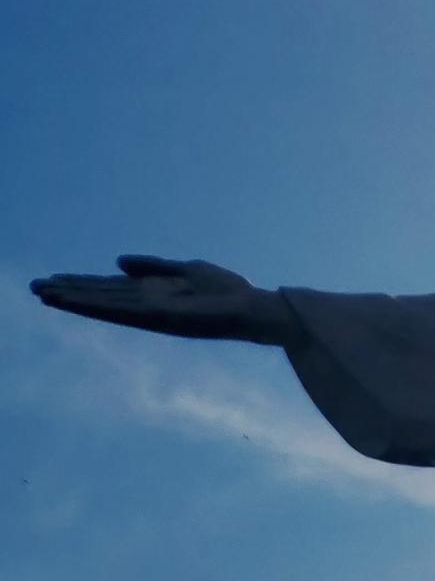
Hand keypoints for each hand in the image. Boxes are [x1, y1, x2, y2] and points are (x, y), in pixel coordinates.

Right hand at [28, 255, 298, 344]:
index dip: (83, 284)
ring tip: (44, 293)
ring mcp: (153, 313)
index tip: (54, 280)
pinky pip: (124, 310)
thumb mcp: (188, 270)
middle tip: (34, 287)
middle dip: (70, 292)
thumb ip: (154, 267)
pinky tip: (78, 301)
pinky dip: (99, 305)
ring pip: (105, 305)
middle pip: (101, 297)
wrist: (254, 309)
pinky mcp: (161, 318)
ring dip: (75, 299)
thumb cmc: (228, 291)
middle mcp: (148, 306)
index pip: (111, 289)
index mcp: (154, 295)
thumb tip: (118, 262)